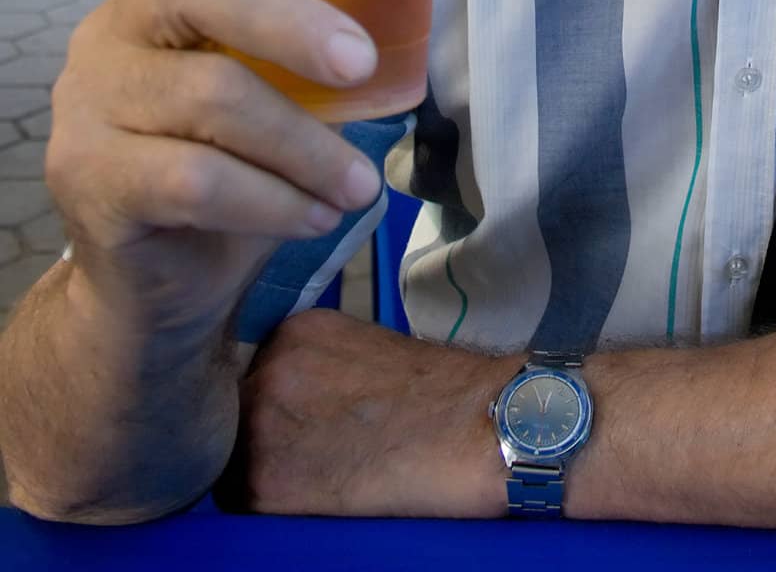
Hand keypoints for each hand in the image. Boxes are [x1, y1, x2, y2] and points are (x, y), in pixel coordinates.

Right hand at [46, 0, 387, 339]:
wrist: (168, 283)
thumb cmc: (243, 153)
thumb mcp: (293, 72)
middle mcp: (113, 27)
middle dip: (289, 20)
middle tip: (362, 65)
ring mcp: (92, 103)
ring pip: (208, 95)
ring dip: (305, 143)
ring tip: (360, 183)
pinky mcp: (92, 179)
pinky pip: (195, 178)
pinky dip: (274, 199)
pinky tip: (315, 214)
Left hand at [218, 310, 514, 515]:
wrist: (474, 426)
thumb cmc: (440, 393)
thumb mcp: (366, 350)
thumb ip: (317, 365)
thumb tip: (296, 402)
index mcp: (295, 332)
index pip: (254, 375)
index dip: (278, 406)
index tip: (305, 422)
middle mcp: (268, 370)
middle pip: (238, 415)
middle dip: (269, 436)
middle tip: (317, 452)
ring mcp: (261, 425)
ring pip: (236, 462)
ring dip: (269, 472)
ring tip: (326, 475)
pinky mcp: (266, 483)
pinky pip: (248, 503)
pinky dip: (278, 508)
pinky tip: (322, 497)